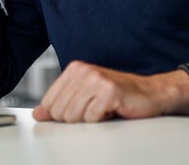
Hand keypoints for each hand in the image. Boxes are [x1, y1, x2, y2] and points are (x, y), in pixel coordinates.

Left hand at [33, 60, 173, 122]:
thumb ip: (60, 103)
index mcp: (74, 69)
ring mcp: (96, 79)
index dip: (60, 114)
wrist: (150, 93)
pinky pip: (91, 118)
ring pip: (73, 115)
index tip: (75, 111)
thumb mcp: (84, 96)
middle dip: (76, 118)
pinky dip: (102, 120)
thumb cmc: (117, 95)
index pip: (50, 101)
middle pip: (59, 111)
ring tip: (102, 109)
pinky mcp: (109, 91)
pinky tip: (112, 110)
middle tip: (93, 110)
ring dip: (89, 119)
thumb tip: (38, 114)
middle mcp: (83, 70)